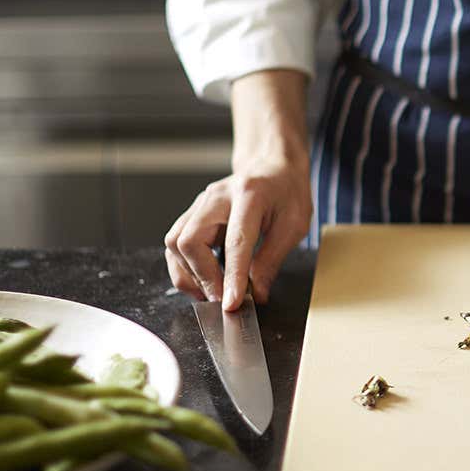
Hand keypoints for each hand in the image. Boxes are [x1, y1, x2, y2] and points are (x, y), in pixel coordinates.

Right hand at [164, 154, 311, 308]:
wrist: (273, 167)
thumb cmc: (286, 192)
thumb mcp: (294, 225)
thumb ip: (272, 260)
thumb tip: (256, 294)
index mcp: (249, 195)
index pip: (235, 241)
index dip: (232, 276)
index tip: (232, 303)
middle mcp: (217, 197)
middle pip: (189, 240)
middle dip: (202, 277)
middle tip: (222, 300)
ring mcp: (200, 204)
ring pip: (175, 243)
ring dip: (189, 274)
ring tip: (212, 292)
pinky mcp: (193, 214)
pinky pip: (176, 244)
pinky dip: (185, 267)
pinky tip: (203, 279)